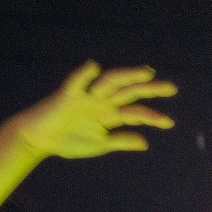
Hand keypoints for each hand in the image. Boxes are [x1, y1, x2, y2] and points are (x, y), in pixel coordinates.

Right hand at [11, 62, 175, 159]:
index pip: (135, 112)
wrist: (39, 139)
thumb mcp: (98, 145)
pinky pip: (76, 81)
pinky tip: (94, 67)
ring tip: (146, 72)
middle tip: (171, 88)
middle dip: (149, 89)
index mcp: (109, 115)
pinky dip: (84, 73)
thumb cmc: (67, 141)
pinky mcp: (68, 94)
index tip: (169, 123)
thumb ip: (120, 141)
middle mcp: (102, 102)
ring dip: (127, 75)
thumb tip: (145, 143)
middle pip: (129, 92)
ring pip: (111, 82)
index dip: (152, 116)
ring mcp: (87, 96)